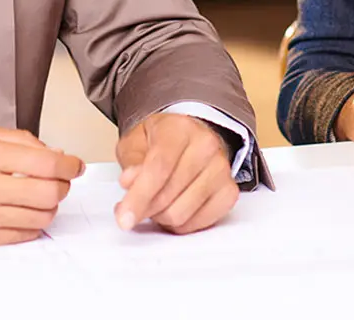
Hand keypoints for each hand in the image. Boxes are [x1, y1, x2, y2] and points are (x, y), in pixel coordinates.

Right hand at [0, 124, 82, 247]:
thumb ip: (11, 138)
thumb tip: (48, 149)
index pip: (45, 162)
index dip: (69, 164)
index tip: (74, 165)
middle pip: (49, 193)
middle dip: (62, 186)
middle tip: (59, 180)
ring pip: (39, 217)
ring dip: (49, 206)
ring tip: (40, 196)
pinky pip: (21, 236)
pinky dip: (32, 225)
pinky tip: (24, 213)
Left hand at [113, 113, 239, 234]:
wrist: (189, 138)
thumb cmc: (161, 141)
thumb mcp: (135, 142)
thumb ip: (131, 162)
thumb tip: (130, 181)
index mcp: (180, 128)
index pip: (159, 167)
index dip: (139, 196)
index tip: (124, 217)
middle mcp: (206, 146)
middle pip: (168, 195)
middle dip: (145, 208)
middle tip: (135, 204)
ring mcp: (221, 169)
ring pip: (181, 214)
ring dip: (161, 217)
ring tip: (156, 203)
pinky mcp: (229, 192)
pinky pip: (199, 223)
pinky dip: (181, 224)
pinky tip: (174, 208)